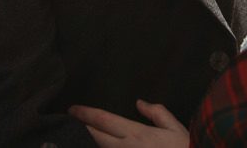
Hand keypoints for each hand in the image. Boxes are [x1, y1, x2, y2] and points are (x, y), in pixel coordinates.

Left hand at [69, 99, 189, 147]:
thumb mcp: (176, 129)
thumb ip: (157, 113)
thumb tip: (139, 103)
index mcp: (136, 134)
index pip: (103, 120)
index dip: (84, 114)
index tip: (72, 110)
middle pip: (94, 137)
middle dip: (80, 128)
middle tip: (69, 123)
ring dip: (89, 143)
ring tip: (79, 137)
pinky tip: (95, 147)